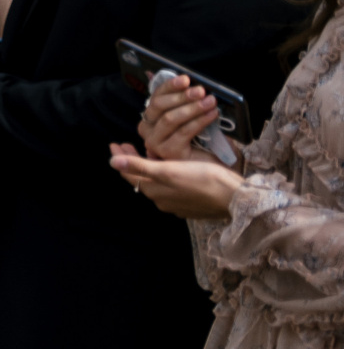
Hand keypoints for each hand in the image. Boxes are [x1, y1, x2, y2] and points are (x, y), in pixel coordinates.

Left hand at [110, 143, 244, 218]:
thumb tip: (112, 162)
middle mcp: (162, 200)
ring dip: (150, 168)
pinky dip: (166, 176)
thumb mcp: (168, 170)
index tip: (114, 143)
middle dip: (133, 161)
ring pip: (157, 183)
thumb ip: (140, 166)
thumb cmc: (203, 180)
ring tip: (148, 154)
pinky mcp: (191, 205)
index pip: (129, 173)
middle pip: (142, 178)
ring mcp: (177, 204)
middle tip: (127, 146)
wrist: (235, 198)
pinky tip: (172, 169)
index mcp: (154, 190)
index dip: (121, 157)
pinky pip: (172, 188)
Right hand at [138, 77, 220, 162]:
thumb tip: (191, 83)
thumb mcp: (191, 116)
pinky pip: (183, 131)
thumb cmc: (201, 139)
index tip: (186, 79)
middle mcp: (147, 129)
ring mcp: (155, 142)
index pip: (156, 96)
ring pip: (170, 119)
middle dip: (181, 96)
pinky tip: (212, 115)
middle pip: (159, 106)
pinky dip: (199, 121)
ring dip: (192, 108)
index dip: (170, 86)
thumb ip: (186, 102)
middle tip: (200, 90)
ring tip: (211, 102)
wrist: (211, 164)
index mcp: (150, 117)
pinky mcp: (168, 152)